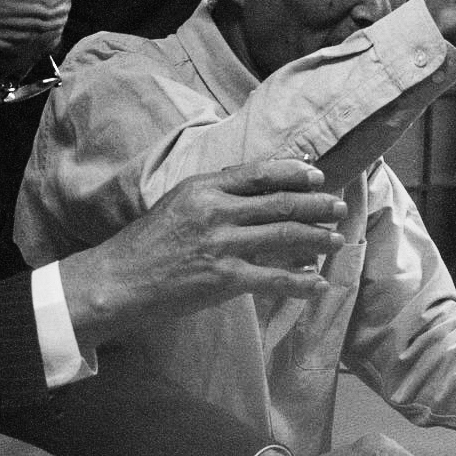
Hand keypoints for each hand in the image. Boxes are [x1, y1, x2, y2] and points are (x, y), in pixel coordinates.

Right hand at [60, 160, 343, 348]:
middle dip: (316, 204)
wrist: (116, 281)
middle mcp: (216, 211)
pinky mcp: (223, 279)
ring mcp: (221, 245)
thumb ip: (216, 195)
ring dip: (317, 238)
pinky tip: (316, 283)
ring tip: (336, 240)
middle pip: (280, 203)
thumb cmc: (147, 243)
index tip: (318, 175)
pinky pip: (273, 278)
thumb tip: (258, 190)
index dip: (294, 172)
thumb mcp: (178, 203)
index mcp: (204, 188)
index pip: (259, 173)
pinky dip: (300, 281)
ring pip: (284, 236)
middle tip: (339, 207)